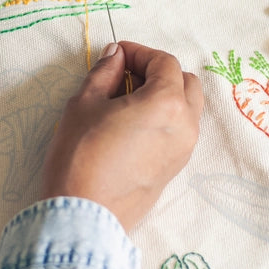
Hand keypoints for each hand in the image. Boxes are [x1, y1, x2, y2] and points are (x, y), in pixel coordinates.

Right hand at [41, 41, 203, 231]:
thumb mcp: (84, 103)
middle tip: (125, 75)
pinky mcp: (176, 167)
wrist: (84, 215)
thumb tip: (116, 55)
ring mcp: (184, 149)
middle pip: (185, 81)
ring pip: (187, 106)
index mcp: (167, 103)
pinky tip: (134, 123)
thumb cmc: (80, 156)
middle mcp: (186, 124)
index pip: (164, 63)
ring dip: (165, 94)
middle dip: (158, 72)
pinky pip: (180, 130)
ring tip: (127, 100)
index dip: (140, 53)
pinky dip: (166, 117)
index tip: (118, 55)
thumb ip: (105, 72)